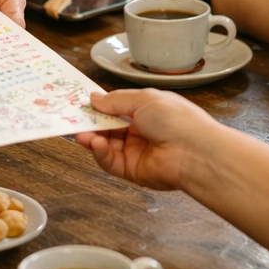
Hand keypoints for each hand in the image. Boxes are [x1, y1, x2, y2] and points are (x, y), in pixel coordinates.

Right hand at [75, 88, 215, 190]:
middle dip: (90, 123)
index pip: (116, 109)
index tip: (81, 104)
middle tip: (73, 119)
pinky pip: (110, 162)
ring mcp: (136, 151)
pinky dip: (99, 152)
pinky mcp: (133, 171)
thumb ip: (115, 100)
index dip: (99, 107)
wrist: (194, 152)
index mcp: (146, 111)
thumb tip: (93, 98)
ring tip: (81, 134)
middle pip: (107, 128)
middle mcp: (140, 131)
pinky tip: (95, 143)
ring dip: (91, 138)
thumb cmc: (175, 119)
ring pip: (105, 145)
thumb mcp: (142, 99)